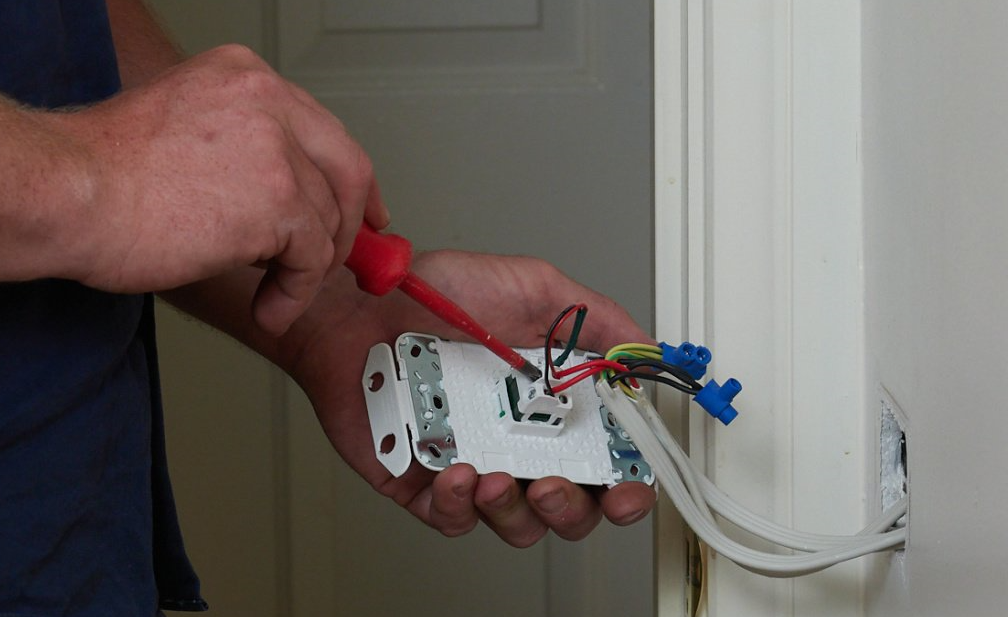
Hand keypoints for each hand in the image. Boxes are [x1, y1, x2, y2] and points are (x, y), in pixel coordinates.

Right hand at [57, 44, 386, 333]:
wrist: (67, 192)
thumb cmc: (97, 172)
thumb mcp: (178, 132)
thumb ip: (234, 151)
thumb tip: (273, 201)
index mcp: (241, 76)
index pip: (319, 128)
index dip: (344, 177)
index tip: (354, 209)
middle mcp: (266, 100)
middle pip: (346, 166)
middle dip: (352, 222)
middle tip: (344, 260)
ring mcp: (276, 148)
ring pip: (327, 219)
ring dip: (306, 269)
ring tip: (271, 294)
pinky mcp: (277, 200)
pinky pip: (311, 259)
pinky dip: (294, 293)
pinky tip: (268, 307)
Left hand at [280, 250, 658, 546]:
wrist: (361, 303)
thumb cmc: (438, 295)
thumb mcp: (534, 288)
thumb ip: (595, 321)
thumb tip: (646, 352)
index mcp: (553, 406)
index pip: (607, 464)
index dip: (626, 486)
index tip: (627, 486)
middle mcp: (517, 442)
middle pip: (569, 509)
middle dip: (572, 509)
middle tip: (553, 483)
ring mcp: (472, 465)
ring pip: (514, 523)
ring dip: (514, 511)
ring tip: (497, 477)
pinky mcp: (422, 483)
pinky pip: (451, 518)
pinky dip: (458, 506)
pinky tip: (457, 474)